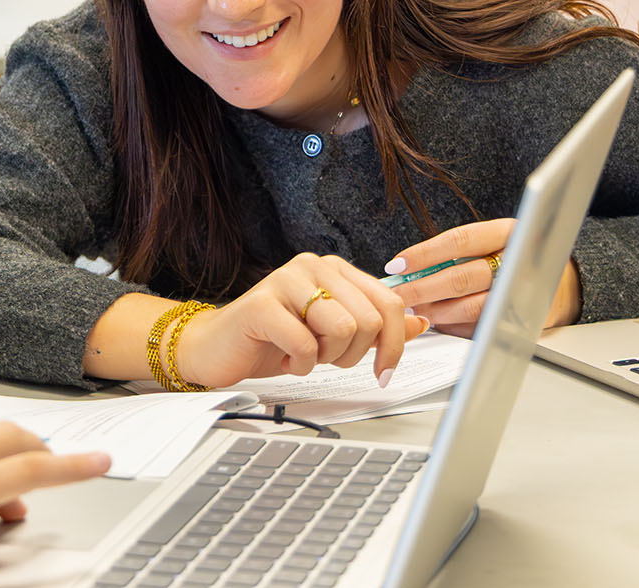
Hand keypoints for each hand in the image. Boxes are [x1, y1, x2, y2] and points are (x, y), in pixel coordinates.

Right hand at [173, 253, 426, 386]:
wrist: (217, 349)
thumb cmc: (274, 340)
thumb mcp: (333, 335)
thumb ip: (375, 326)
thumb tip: (420, 321)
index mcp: (335, 269)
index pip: (389, 303)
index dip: (394, 345)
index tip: (383, 372)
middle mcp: (313, 266)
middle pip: (370, 319)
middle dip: (353, 354)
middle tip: (325, 358)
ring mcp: (286, 280)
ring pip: (343, 330)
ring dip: (326, 358)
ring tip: (303, 355)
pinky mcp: (262, 304)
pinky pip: (307, 344)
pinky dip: (301, 364)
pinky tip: (284, 358)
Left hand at [385, 219, 580, 336]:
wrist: (562, 281)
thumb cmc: (513, 258)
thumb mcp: (492, 243)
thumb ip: (455, 252)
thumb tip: (405, 269)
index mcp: (508, 233)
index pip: (458, 241)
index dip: (423, 254)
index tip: (396, 266)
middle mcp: (517, 261)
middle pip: (461, 277)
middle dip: (422, 289)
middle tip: (397, 296)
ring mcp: (521, 293)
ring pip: (470, 306)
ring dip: (436, 311)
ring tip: (413, 310)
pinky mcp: (521, 321)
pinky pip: (480, 326)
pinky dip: (453, 325)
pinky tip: (437, 322)